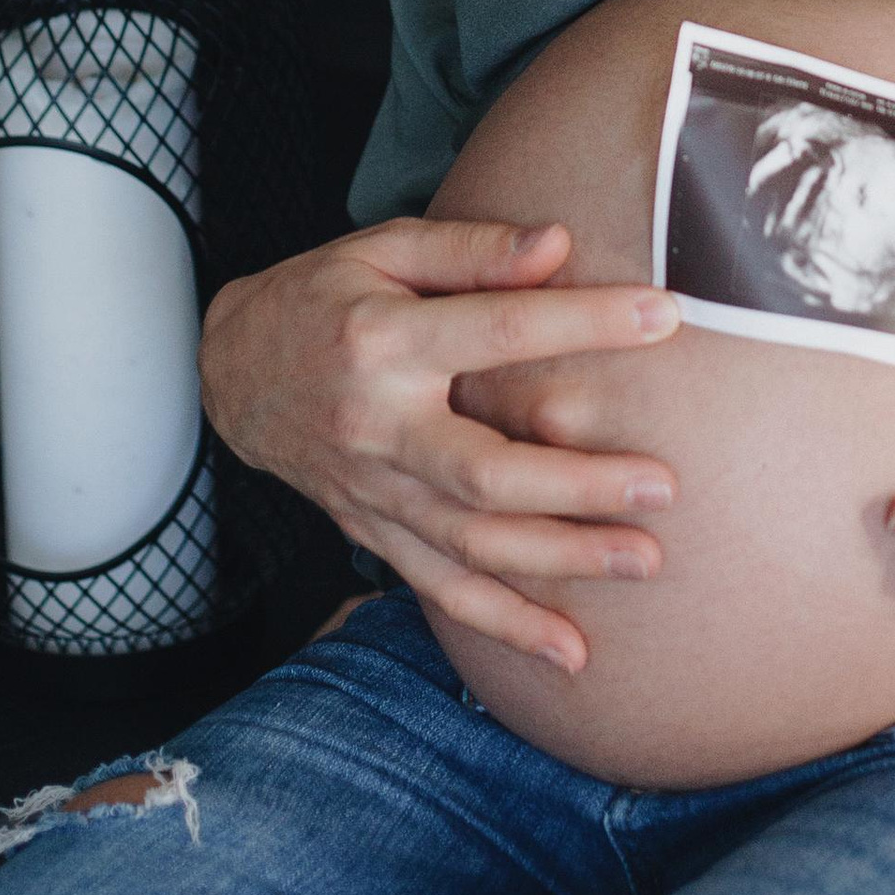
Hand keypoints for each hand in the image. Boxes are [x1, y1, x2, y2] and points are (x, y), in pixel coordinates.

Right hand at [200, 220, 680, 675]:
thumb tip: (556, 243)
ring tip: (644, 561)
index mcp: (386, 343)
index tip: (663, 316)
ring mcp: (373, 491)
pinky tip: (570, 651)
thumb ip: (469, 248)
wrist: (231, 370)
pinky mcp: (372, 531)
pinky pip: (439, 590)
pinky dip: (505, 625)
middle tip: (662, 486)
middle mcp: (378, 427)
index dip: (584, 322)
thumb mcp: (382, 248)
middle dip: (579, 486)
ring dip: (561, 561)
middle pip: (486, 473)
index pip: (499, 332)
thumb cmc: (321, 296)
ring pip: (471, 545)